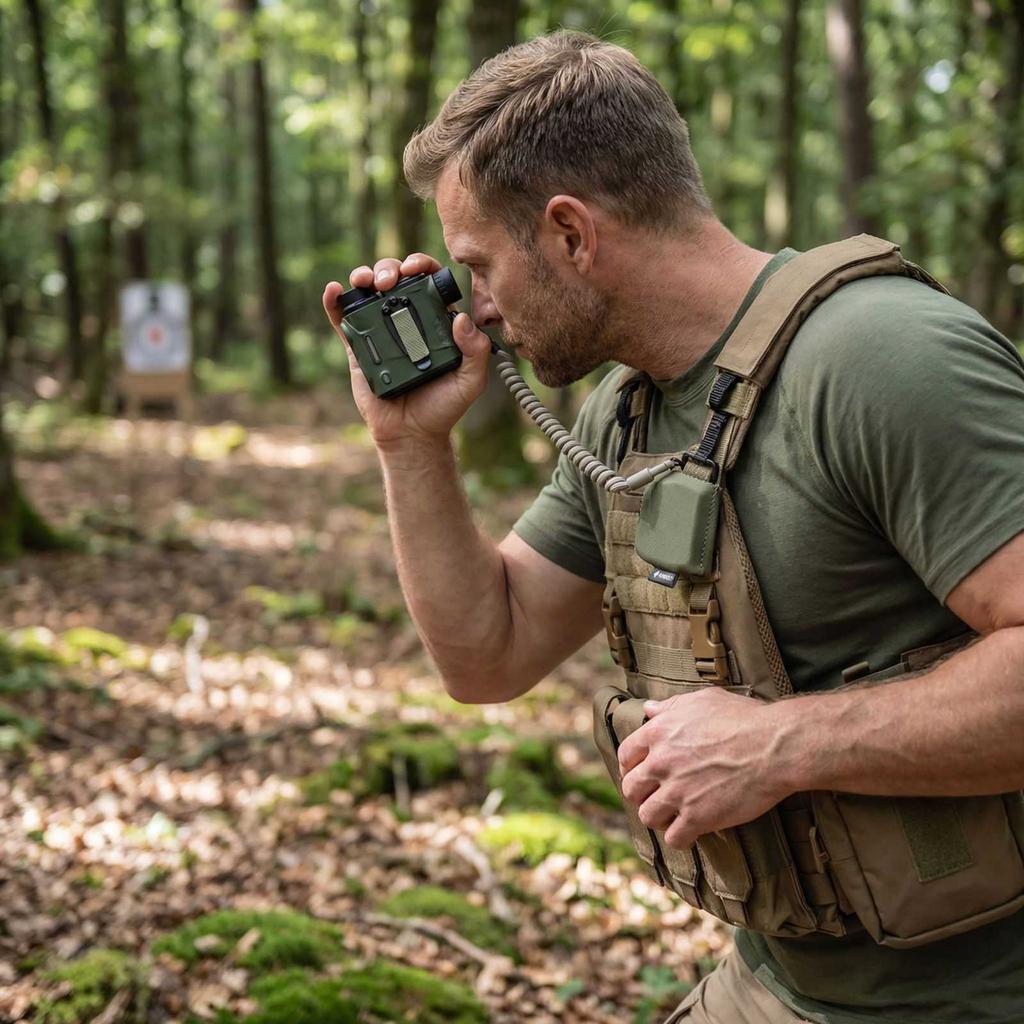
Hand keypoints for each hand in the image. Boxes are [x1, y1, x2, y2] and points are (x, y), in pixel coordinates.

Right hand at [322, 253, 491, 448]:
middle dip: (390, 268)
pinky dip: (335, 301)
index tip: (417, 268)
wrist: (411, 433)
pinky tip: (334, 290)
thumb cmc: (443, 407)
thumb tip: (461, 318)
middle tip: (390, 281)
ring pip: (369, 291)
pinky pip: (343, 319)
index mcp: (434, 320)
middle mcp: (407, 318)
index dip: (422, 265)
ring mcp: (381, 330)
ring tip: (365, 281)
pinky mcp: (358, 346)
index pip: (429, 281)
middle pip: (395, 278)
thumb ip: (476, 352)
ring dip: (364, 276)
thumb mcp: (470, 382)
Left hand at [617, 688, 793, 848]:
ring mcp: (677, 791)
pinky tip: (691, 830)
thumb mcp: (704, 700)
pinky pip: (674, 838)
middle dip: (642, 794)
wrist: (774, 746)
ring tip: (673, 815)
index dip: (631, 766)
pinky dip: (680, 837)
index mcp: (659, 733)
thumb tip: (649, 709)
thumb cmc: (743, 718)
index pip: (626, 755)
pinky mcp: (698, 817)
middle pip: (631, 789)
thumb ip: (671, 706)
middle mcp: (661, 762)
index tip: (642, 773)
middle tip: (657, 796)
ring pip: (647, 816)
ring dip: (658, 817)